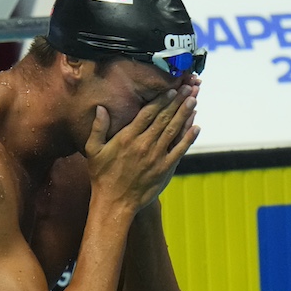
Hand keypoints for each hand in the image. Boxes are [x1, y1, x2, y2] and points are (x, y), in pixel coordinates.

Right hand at [85, 86, 199, 213]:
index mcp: (127, 137)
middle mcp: (144, 144)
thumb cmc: (102, 176)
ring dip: (185, 114)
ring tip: (194, 100)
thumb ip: (98, 128)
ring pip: (174, 131)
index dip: (162, 100)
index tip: (171, 89)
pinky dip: (188, 138)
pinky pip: (179, 150)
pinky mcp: (164, 169)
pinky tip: (196, 127)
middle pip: (164, 118)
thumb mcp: (93, 150)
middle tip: (188, 88)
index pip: (148, 113)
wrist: (114, 203)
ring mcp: (156, 157)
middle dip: (178, 102)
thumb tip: (100, 108)